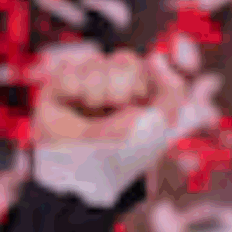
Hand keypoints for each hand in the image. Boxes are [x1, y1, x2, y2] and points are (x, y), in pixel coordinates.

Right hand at [30, 45, 186, 207]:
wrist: (77, 174)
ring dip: (96, 94)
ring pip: (96, 63)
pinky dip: (71, 91)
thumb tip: (156, 57)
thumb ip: (172, 92)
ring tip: (90, 115)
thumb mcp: (155, 130)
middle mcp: (114, 84)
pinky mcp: (59, 84)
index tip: (141, 103)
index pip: (149, 65)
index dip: (146, 83)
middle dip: (121, 90)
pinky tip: (70, 105)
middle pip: (124, 60)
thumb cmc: (118, 155)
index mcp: (140, 93)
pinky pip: (69, 71)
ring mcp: (86, 82)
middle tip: (113, 113)